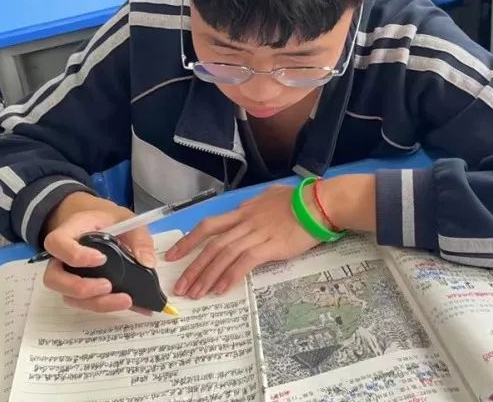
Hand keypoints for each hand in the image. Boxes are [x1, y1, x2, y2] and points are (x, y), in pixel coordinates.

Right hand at [43, 200, 154, 312]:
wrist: (98, 224)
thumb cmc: (107, 221)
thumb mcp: (125, 219)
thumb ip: (138, 238)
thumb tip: (148, 262)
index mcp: (69, 231)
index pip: (57, 243)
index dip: (74, 255)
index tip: (101, 259)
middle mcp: (60, 257)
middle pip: (54, 278)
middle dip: (80, 288)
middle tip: (108, 286)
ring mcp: (67, 276)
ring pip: (68, 296)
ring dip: (95, 302)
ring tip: (124, 300)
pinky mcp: (78, 290)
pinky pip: (84, 303)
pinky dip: (106, 306)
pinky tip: (127, 304)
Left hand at [164, 185, 320, 299]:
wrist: (319, 203)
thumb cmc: (299, 200)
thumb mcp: (269, 198)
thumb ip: (255, 207)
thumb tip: (248, 212)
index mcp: (242, 212)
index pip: (208, 226)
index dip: (188, 241)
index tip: (172, 255)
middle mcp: (244, 223)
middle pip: (211, 245)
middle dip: (192, 267)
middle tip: (179, 286)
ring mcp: (256, 234)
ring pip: (223, 255)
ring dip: (207, 276)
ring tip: (195, 294)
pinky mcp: (270, 246)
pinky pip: (244, 262)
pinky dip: (230, 276)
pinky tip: (221, 290)